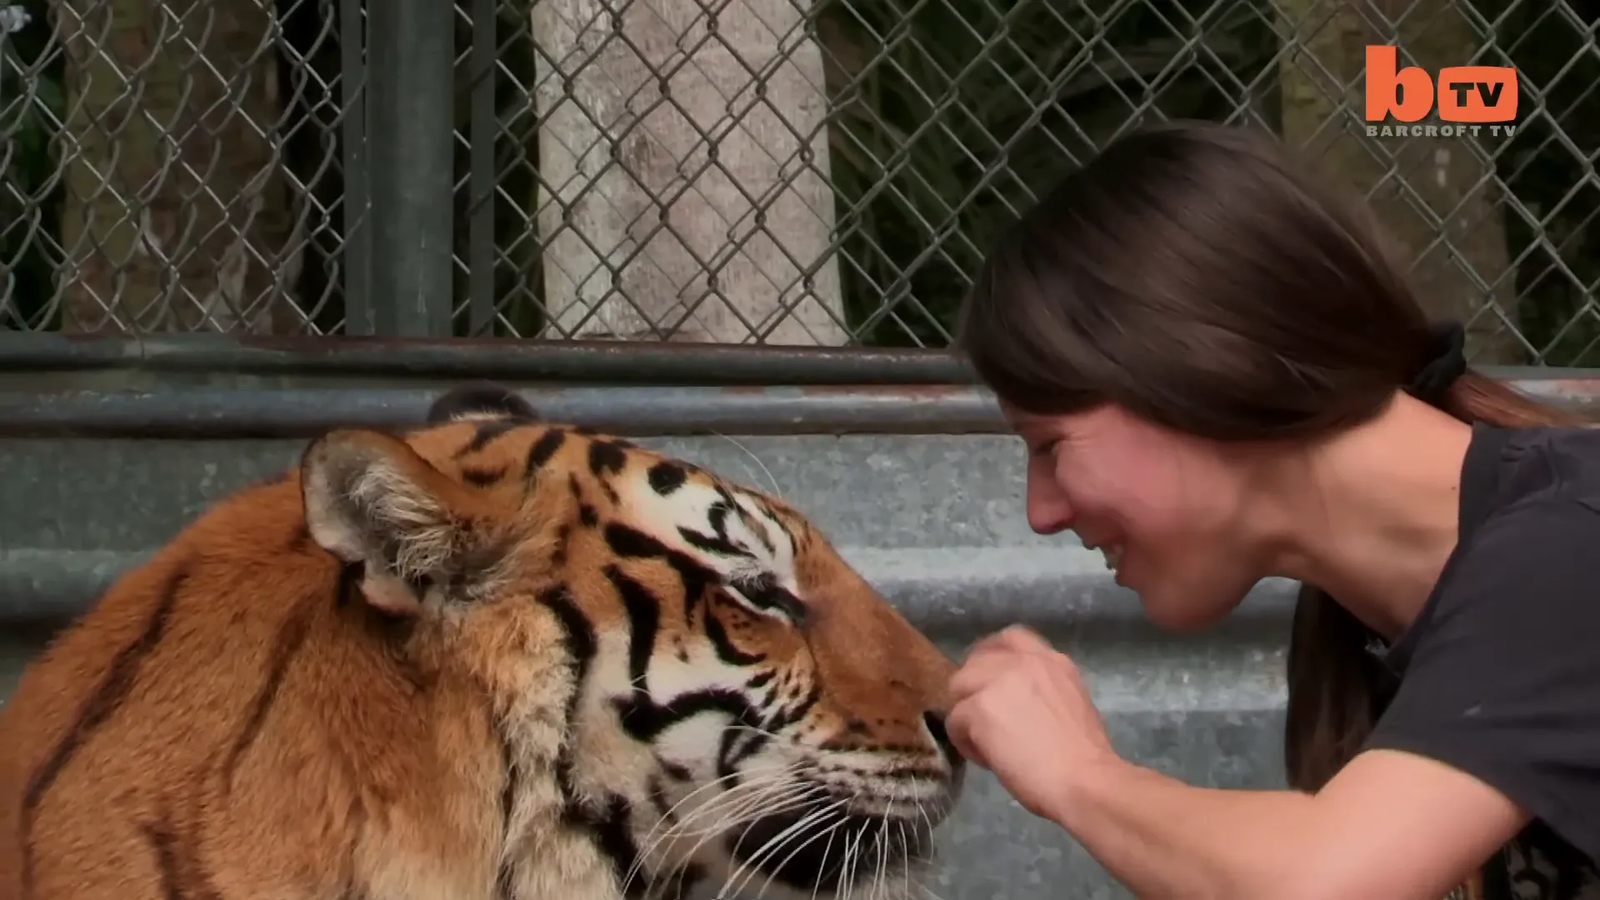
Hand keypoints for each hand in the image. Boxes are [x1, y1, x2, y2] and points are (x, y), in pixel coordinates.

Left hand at [945, 625, 1121, 823]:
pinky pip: (955, 721)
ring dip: (966, 715)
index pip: (1011, 638)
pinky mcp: (979, 707)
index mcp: (1052, 661)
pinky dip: (965, 742)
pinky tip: (987, 760)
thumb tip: (1018, 703)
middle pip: (976, 661)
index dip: (992, 657)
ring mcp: (998, 680)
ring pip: (959, 688)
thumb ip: (1042, 691)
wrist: (1084, 780)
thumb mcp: (1071, 703)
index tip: (988, 682)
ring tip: (985, 744)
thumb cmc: (1085, 757)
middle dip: (972, 688)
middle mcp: (1024, 661)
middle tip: (981, 720)